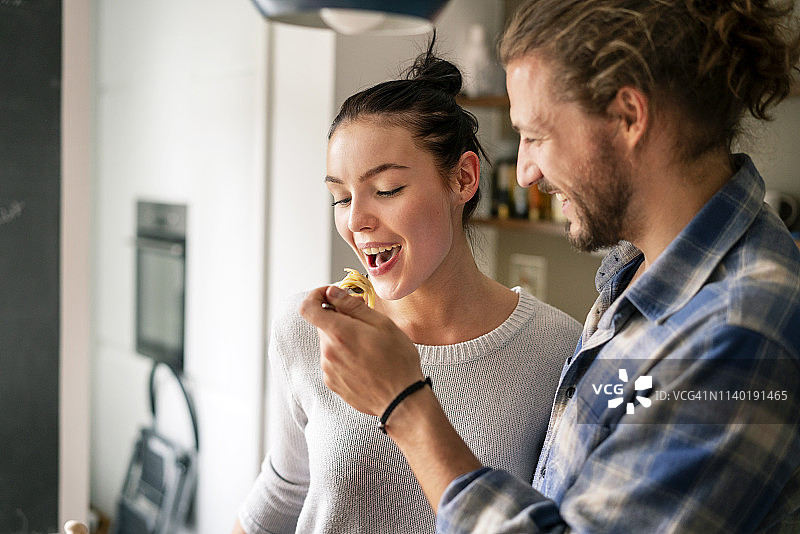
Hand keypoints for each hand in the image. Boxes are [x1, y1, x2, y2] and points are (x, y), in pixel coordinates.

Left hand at [300, 285, 423, 415]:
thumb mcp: (382, 324)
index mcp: (339, 333)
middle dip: (339, 318)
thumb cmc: (397, 361)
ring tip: (369, 346)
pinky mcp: (332, 383)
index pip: (307, 307)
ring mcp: (328, 370)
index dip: (316, 295)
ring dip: (343, 338)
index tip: (332, 295)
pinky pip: (333, 360)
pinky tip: (365, 362)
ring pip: (329, 343)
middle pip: (322, 324)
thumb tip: (332, 292)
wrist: (401, 400)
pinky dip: (344, 355)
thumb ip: (352, 306)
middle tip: (364, 321)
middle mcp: (328, 352)